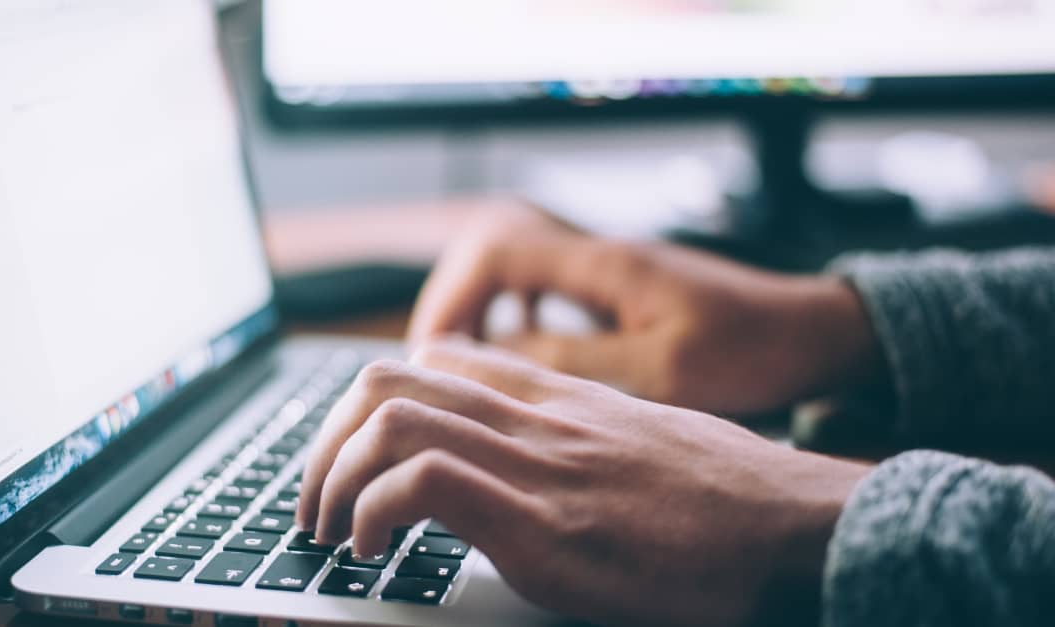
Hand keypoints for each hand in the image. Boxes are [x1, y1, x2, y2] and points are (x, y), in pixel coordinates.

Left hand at [297, 340, 870, 626]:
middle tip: (315, 500)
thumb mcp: (645, 443)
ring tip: (329, 531)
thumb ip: (581, 439)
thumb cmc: (733, 498)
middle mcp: (537, 418)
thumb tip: (541, 468)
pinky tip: (373, 550)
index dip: (372, 403)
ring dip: (332, 477)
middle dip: (326, 441)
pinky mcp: (543, 525)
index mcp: (558, 399)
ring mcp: (538, 465)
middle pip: (389, 379)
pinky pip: (423, 483)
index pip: (437, 359)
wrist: (801, 528)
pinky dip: (373, 512)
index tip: (355, 456)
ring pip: (390, 418)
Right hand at [408, 208, 882, 414]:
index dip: (451, 297)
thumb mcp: (662, 370)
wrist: (813, 333)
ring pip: (514, 270)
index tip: (433, 353)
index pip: (495, 251)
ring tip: (463, 365)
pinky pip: (544, 290)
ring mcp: (608, 270)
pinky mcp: (619, 291)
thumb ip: (576, 361)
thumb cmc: (752, 351)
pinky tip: (517, 357)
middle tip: (434, 364)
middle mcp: (598, 256)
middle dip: (453, 304)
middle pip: (491, 252)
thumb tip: (496, 359)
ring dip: (480, 311)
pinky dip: (515, 318)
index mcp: (604, 265)